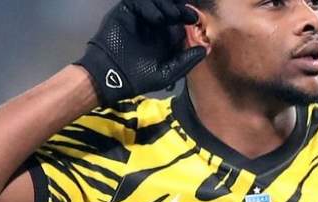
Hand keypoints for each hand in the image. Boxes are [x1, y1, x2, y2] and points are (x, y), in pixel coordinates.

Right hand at [77, 0, 207, 104]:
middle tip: (184, 14)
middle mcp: (154, 24)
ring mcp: (140, 16)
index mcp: (166, 36)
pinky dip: (149, 6)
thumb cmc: (139, 78)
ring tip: (171, 17)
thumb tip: (205, 50)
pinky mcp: (127, 11)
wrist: (111, 76)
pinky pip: (139, 1)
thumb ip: (186, 61)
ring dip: (166, 5)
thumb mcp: (167, 73)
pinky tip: (156, 19)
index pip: (180, 18)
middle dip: (178, 8)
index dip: (187, 16)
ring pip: (156, 1)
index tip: (194, 19)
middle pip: (170, 6)